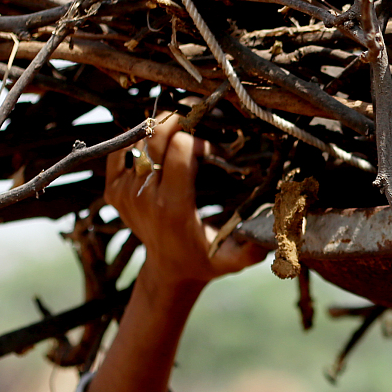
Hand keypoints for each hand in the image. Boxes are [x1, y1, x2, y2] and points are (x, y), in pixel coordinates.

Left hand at [104, 113, 264, 289]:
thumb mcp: (232, 259)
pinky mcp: (113, 190)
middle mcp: (145, 196)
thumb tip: (279, 230)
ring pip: (139, 140)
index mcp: (173, 207)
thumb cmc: (204, 260)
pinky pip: (119, 151)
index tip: (218, 153)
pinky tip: (155, 147)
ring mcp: (125, 192)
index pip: (179, 148)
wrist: (168, 270)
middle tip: (201, 123)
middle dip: (181, 121)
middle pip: (155, 134)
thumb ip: (252, 248)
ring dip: (161, 130)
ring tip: (182, 133)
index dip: (202, 141)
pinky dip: (135, 141)